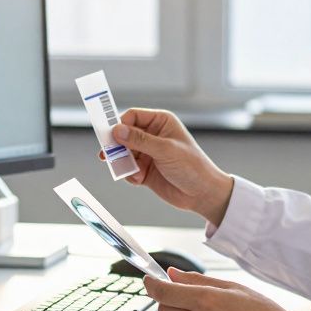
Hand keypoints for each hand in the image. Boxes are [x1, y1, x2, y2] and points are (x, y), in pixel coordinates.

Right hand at [104, 109, 234, 225]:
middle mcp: (152, 135)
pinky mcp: (144, 170)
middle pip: (124, 135)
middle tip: (108, 156)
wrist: (202, 194)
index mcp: (160, 122)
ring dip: (123, 163)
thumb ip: (140, 140)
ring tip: (131, 172)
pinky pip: (127, 169)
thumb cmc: (192, 166)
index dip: (120, 125)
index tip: (110, 136)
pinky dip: (128, 174)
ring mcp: (148, 153)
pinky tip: (138, 179)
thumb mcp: (166, 150)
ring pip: (123, 153)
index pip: (132, 116)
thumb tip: (117, 131)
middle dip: (117, 146)